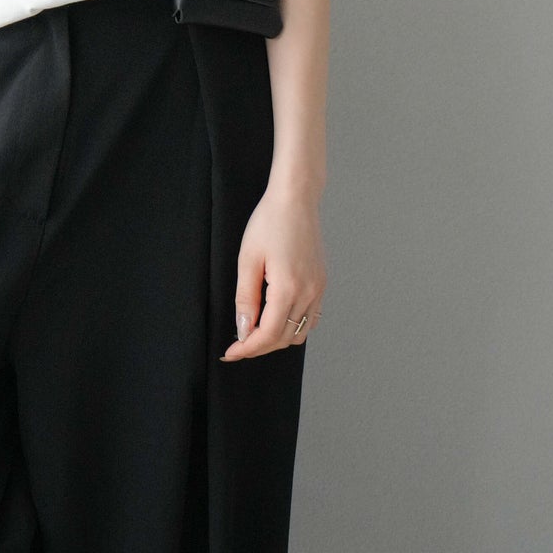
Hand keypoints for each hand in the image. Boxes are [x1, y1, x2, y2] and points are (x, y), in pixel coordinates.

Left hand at [220, 182, 326, 360]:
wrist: (296, 199)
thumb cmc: (269, 222)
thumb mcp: (248, 259)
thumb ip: (245, 298)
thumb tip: (243, 329)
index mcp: (289, 288)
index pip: (267, 334)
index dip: (247, 348)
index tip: (230, 353)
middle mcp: (309, 293)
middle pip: (283, 338)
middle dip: (259, 347)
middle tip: (237, 345)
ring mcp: (318, 289)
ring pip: (299, 332)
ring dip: (276, 339)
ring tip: (254, 333)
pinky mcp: (321, 283)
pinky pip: (310, 319)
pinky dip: (293, 327)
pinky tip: (276, 320)